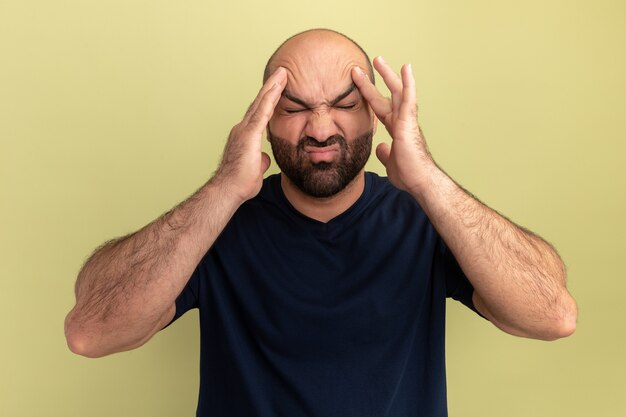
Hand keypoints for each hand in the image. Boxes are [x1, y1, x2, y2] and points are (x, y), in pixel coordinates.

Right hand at [213, 67, 286, 202]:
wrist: (228, 190)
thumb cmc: (239, 184)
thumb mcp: (254, 169)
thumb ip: (259, 160)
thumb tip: (264, 158)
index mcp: (245, 136)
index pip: (259, 114)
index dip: (268, 100)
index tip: (277, 89)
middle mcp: (242, 129)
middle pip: (259, 103)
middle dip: (271, 87)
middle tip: (282, 72)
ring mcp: (244, 130)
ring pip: (261, 103)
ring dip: (272, 87)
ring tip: (283, 73)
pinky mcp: (249, 134)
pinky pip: (262, 111)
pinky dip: (271, 98)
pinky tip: (278, 87)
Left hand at [352, 57, 433, 194]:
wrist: (420, 181)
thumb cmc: (410, 174)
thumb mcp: (390, 162)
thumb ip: (384, 152)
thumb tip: (380, 147)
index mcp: (396, 129)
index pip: (381, 107)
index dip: (370, 94)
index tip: (361, 83)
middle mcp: (403, 121)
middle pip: (391, 94)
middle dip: (381, 78)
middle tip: (373, 61)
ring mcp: (407, 120)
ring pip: (398, 92)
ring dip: (389, 74)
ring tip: (378, 59)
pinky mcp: (409, 123)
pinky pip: (409, 99)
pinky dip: (408, 83)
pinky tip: (407, 68)